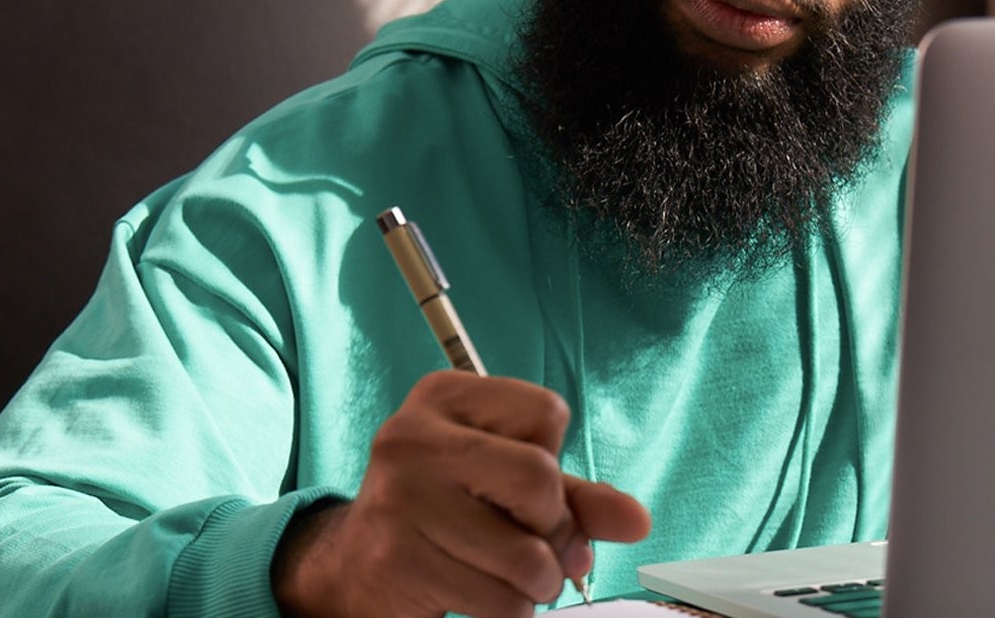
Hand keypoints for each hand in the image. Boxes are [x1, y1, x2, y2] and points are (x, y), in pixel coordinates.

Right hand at [272, 371, 650, 617]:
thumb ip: (575, 496)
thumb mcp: (506, 486)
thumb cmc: (447, 513)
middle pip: (539, 479)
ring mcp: (400, 496)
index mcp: (444, 396)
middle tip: (532, 543)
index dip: (553, 462)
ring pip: (526, 555)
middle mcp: (414, 436)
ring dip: (537, 581)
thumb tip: (637, 520)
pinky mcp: (398, 558)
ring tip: (510, 575)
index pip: (547, 413)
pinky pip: (499, 601)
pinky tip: (479, 593)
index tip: (520, 487)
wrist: (357, 566)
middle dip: (553, 528)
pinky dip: (510, 611)